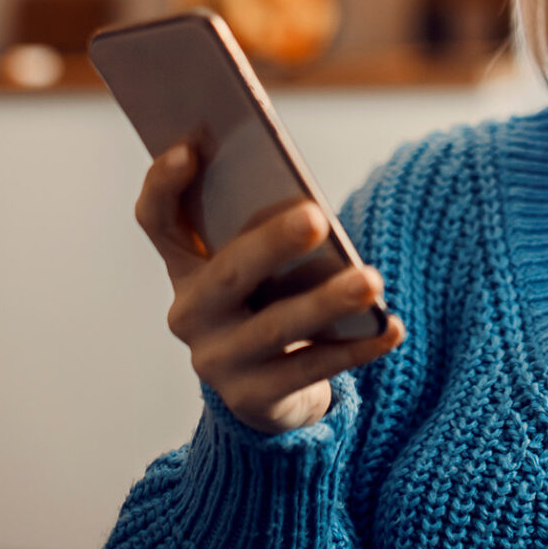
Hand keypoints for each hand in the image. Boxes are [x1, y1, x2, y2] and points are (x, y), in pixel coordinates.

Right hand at [134, 143, 404, 435]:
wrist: (268, 393)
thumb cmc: (270, 303)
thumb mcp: (258, 268)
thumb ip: (264, 233)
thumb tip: (310, 206)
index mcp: (185, 267)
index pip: (157, 220)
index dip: (163, 185)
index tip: (189, 148)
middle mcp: (190, 314)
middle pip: (227, 274)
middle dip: (271, 243)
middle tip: (316, 216)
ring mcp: (217, 361)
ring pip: (275, 327)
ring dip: (326, 301)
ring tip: (372, 279)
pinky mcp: (252, 400)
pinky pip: (311, 370)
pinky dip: (356, 347)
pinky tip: (390, 327)